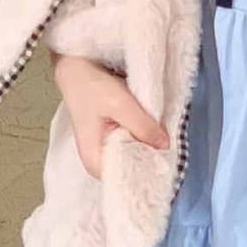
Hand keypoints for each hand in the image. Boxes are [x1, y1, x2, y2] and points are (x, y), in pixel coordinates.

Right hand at [51, 52, 169, 178]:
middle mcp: (98, 160)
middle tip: (171, 146)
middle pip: (131, 166)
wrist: (75, 67)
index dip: (147, 170)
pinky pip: (131, 142)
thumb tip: (166, 145)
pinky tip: (153, 130)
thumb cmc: (91, 87)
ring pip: (133, 153)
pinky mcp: (111, 136)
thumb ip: (142, 126)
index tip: (168, 161)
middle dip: (150, 155)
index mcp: (94, 161)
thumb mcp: (120, 104)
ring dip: (147, 144)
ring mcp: (104, 148)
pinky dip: (141, 136)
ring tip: (163, 136)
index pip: (125, 178)